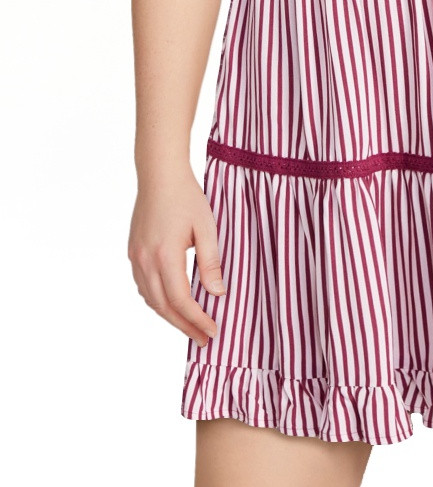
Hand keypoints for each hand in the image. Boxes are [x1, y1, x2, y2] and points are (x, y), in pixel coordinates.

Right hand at [128, 165, 225, 345]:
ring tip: (189, 325)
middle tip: (203, 339)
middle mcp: (146, 260)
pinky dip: (157, 300)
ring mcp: (136, 257)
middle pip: (163, 306)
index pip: (181, 300)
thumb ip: (210, 261)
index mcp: (166, 256)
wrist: (159, 174)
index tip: (212, 332)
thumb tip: (217, 293)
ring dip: (169, 316)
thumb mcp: (206, 227)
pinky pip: (143, 286)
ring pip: (150, 299)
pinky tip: (171, 302)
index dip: (197, 320)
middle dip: (184, 326)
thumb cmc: (186, 197)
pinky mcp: (133, 251)